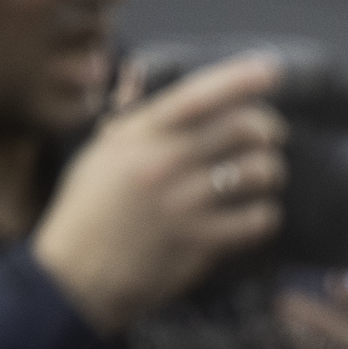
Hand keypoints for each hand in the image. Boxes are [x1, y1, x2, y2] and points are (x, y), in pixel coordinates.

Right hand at [33, 54, 287, 332]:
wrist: (77, 276)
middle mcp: (164, 164)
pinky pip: (256, 220)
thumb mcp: (99, 153)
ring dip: (270, 174)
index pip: (197, 95)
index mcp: (139, 136)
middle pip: (243, 128)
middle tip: (270, 140)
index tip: (270, 72)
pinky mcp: (199, 243)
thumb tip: (138, 74)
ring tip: (263, 179)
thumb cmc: (88, 212)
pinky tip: (256, 215)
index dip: (239, 80)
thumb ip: (129, 116)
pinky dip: (265, 215)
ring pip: (257, 173)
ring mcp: (184, 204)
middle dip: (269, 131)